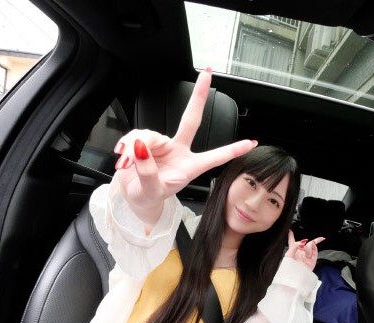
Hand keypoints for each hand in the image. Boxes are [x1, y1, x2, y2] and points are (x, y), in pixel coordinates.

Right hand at [112, 68, 256, 225]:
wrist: (134, 196)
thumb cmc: (149, 195)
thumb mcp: (151, 190)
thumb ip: (147, 171)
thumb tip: (140, 148)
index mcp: (190, 167)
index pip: (215, 157)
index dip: (232, 150)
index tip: (251, 143)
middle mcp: (179, 151)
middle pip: (190, 120)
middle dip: (198, 97)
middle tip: (206, 75)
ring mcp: (163, 145)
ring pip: (149, 135)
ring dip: (134, 147)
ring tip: (126, 162)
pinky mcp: (146, 142)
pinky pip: (135, 136)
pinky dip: (126, 145)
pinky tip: (122, 155)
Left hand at [284, 230, 324, 270]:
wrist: (295, 276)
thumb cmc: (289, 267)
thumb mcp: (288, 254)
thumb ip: (294, 245)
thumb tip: (302, 241)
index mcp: (293, 251)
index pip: (292, 241)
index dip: (291, 235)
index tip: (290, 230)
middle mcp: (300, 253)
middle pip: (306, 243)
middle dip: (309, 241)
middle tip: (304, 242)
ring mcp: (306, 257)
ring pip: (310, 247)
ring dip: (308, 247)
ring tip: (305, 249)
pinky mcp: (312, 261)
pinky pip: (315, 253)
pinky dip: (315, 248)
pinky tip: (314, 245)